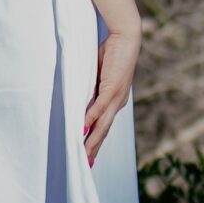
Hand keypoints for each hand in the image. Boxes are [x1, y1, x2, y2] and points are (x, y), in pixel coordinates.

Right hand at [82, 24, 139, 165]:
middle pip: (104, 131)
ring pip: (103, 124)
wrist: (126, 36)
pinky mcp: (113, 87)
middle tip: (85, 166)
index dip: (96, 143)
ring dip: (92, 141)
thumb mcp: (96, 75)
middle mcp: (117, 103)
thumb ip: (90, 89)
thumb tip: (78, 101)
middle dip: (94, 149)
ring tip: (83, 154)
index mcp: (114, 101)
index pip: (103, 127)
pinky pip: (100, 107)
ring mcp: (116, 97)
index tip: (88, 157)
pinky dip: (91, 120)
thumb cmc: (111, 52)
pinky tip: (83, 130)